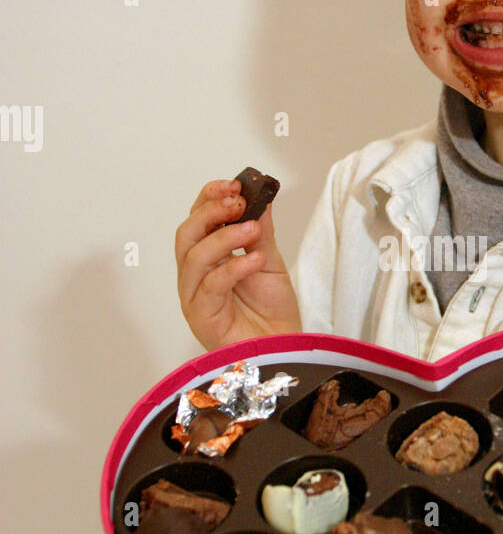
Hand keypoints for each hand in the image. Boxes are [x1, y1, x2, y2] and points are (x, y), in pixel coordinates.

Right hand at [176, 178, 301, 350]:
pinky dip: (233, 268)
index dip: (210, 198)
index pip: (198, 219)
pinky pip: (209, 286)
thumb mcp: (271, 262)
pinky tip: (255, 260)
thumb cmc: (273, 312)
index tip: (234, 184)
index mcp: (210, 258)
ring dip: (223, 237)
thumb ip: (262, 233)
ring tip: (252, 230)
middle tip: (238, 202)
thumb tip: (259, 198)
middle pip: (186, 234)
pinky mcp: (201, 317)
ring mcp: (195, 296)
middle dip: (210, 212)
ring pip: (193, 257)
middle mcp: (196, 275)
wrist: (285, 349)